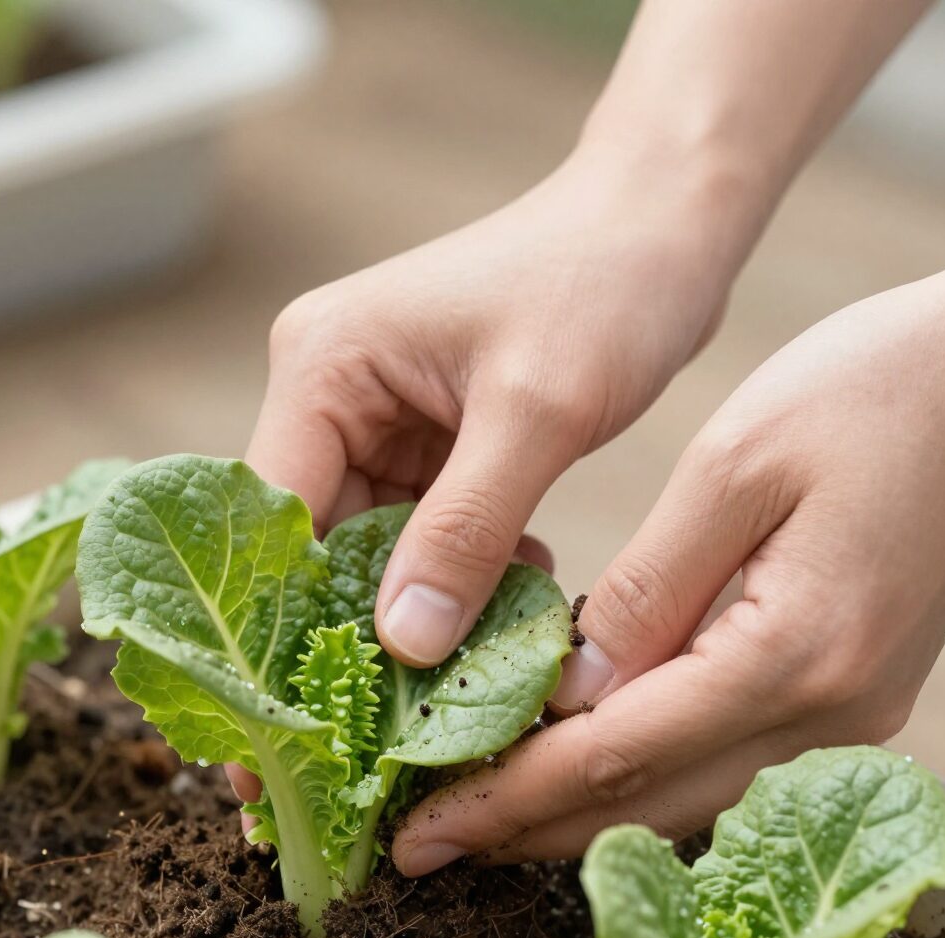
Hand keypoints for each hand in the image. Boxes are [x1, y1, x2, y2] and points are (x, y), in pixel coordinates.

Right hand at [247, 143, 740, 666]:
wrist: (666, 219)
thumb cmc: (603, 282)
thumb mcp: (536, 414)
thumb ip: (465, 531)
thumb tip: (404, 644)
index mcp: (321, 366)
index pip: (278, 518)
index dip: (293, 619)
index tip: (323, 711)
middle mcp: (327, 393)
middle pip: (316, 545)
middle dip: (372, 619)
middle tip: (421, 702)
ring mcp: (372, 421)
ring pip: (372, 551)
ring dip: (430, 603)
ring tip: (491, 645)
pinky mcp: (422, 443)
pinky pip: (421, 536)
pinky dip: (465, 573)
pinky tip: (520, 593)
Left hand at [393, 255, 944, 872]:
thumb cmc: (874, 392)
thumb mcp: (736, 466)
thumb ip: (647, 589)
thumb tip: (570, 693)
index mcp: (792, 653)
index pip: (614, 756)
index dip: (506, 799)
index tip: (420, 826)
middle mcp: (826, 715)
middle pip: (643, 804)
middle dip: (523, 831)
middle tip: (420, 844)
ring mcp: (846, 721)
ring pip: (681, 803)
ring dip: (573, 819)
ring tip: (474, 819)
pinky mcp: (845, 703)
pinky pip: (720, 769)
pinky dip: (635, 781)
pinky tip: (569, 770)